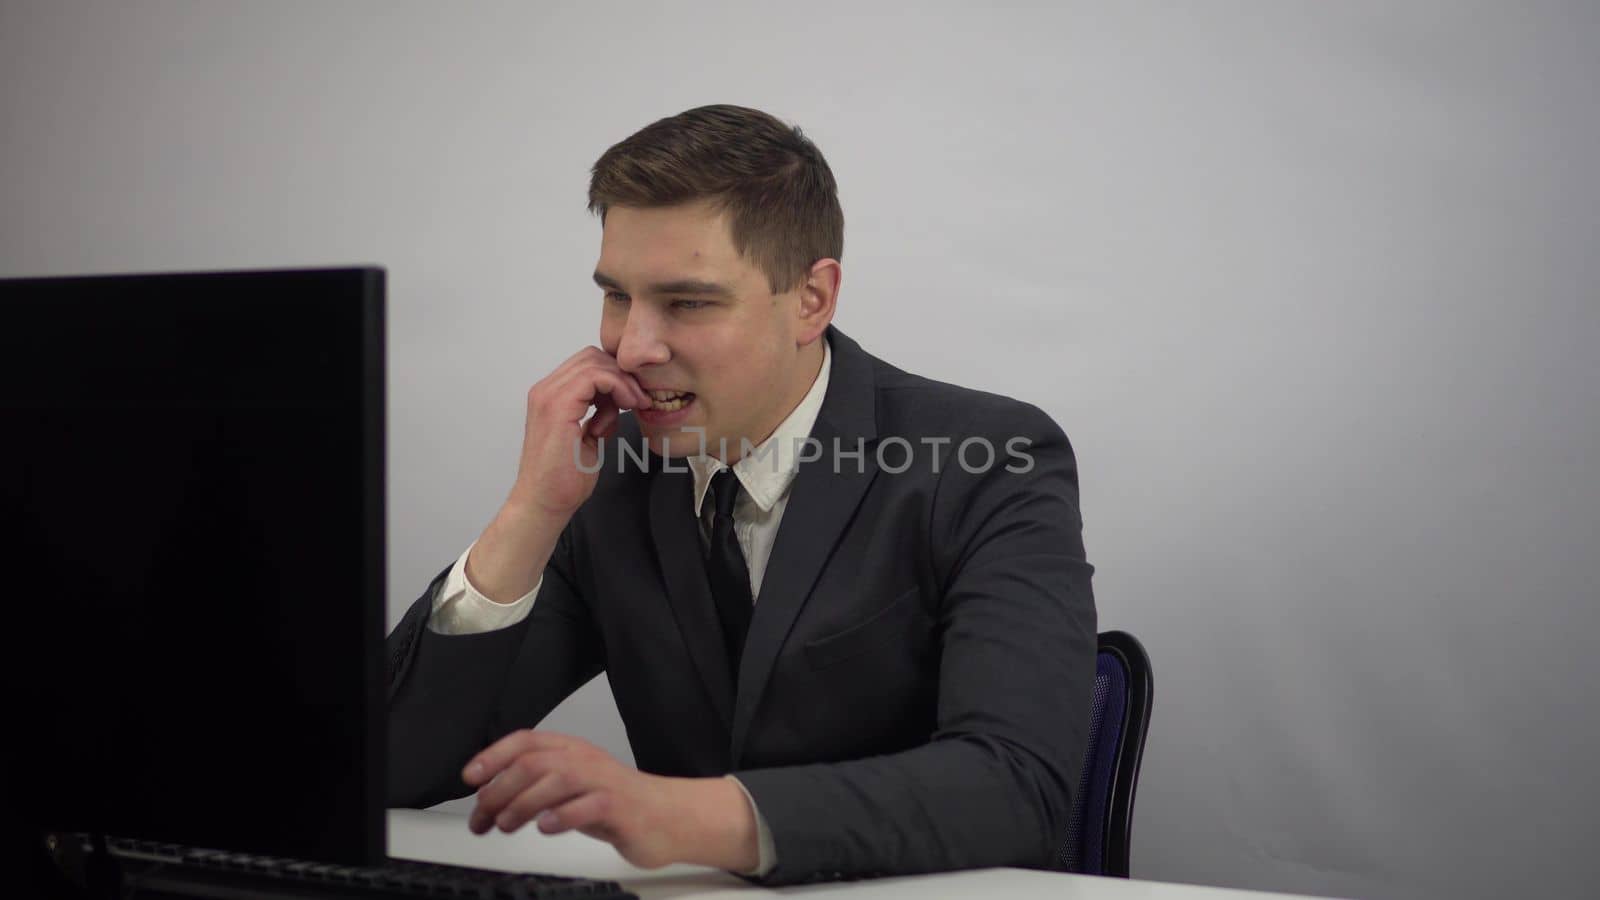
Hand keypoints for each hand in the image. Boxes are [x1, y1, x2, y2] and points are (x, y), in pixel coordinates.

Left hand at [462, 731, 691, 869]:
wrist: (665, 818)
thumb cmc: (614, 804)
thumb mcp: (568, 791)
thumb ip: (533, 788)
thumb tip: (487, 796)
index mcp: (570, 750)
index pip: (526, 741)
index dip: (493, 756)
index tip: (470, 777)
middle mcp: (585, 760)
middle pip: (535, 762)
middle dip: (501, 789)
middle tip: (484, 814)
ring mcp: (603, 781)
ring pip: (558, 779)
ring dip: (524, 802)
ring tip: (506, 823)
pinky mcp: (619, 807)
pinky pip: (590, 806)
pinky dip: (563, 816)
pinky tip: (546, 826)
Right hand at [508, 347, 652, 517]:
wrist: (545, 503)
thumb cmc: (563, 479)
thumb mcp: (587, 438)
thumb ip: (597, 416)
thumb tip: (614, 405)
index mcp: (550, 396)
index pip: (587, 364)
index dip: (616, 375)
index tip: (634, 397)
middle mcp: (545, 391)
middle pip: (592, 356)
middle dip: (621, 375)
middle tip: (638, 399)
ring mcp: (548, 396)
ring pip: (594, 362)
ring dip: (621, 382)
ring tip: (632, 405)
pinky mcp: (557, 406)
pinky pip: (594, 377)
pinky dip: (616, 388)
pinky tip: (623, 409)